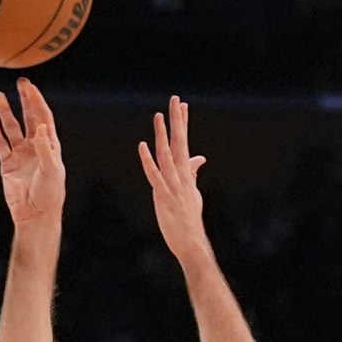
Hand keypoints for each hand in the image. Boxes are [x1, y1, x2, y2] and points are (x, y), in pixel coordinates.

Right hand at [0, 77, 64, 234]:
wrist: (35, 215)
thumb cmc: (49, 194)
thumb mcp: (51, 170)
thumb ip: (45, 148)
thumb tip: (39, 126)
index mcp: (49, 145)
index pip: (43, 117)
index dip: (37, 102)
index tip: (30, 88)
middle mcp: (35, 147)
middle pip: (29, 117)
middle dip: (25, 100)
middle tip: (20, 83)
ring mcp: (20, 155)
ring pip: (12, 128)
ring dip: (6, 112)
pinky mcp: (8, 165)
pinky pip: (0, 145)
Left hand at [138, 95, 209, 267]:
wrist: (191, 242)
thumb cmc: (190, 219)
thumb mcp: (192, 193)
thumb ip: (193, 174)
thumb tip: (199, 159)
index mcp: (186, 175)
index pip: (185, 144)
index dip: (183, 124)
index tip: (183, 106)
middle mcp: (181, 177)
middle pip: (179, 143)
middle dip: (177, 121)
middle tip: (175, 99)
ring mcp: (173, 186)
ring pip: (167, 155)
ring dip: (163, 135)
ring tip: (159, 116)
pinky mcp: (163, 197)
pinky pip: (154, 175)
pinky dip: (148, 160)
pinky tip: (142, 146)